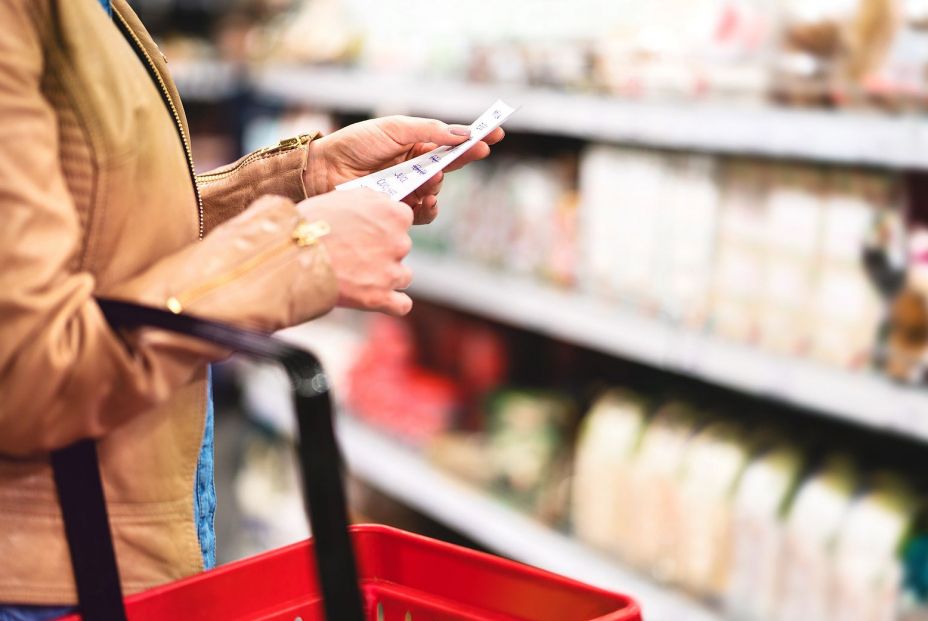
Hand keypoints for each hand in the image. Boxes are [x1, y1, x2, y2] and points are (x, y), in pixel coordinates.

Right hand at [297, 188, 413, 315]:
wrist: (292, 255)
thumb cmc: (311, 223)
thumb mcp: (342, 197)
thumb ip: (370, 200)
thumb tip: (382, 204)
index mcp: (393, 214)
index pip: (402, 218)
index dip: (384, 224)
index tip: (369, 229)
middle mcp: (399, 242)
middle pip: (401, 247)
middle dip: (384, 250)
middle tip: (356, 253)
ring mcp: (391, 272)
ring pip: (403, 275)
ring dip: (387, 276)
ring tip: (360, 275)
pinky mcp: (380, 297)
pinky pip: (402, 305)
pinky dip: (393, 303)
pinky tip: (380, 298)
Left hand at [306, 116, 504, 223]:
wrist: (326, 169)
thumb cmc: (356, 143)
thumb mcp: (395, 128)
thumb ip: (429, 131)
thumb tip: (462, 133)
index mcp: (416, 144)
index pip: (452, 142)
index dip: (475, 138)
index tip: (497, 132)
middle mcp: (415, 167)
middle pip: (451, 166)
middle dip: (463, 159)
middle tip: (472, 153)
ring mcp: (408, 189)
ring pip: (439, 191)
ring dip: (438, 184)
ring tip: (426, 180)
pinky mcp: (399, 210)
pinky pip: (425, 213)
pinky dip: (427, 207)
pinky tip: (421, 199)